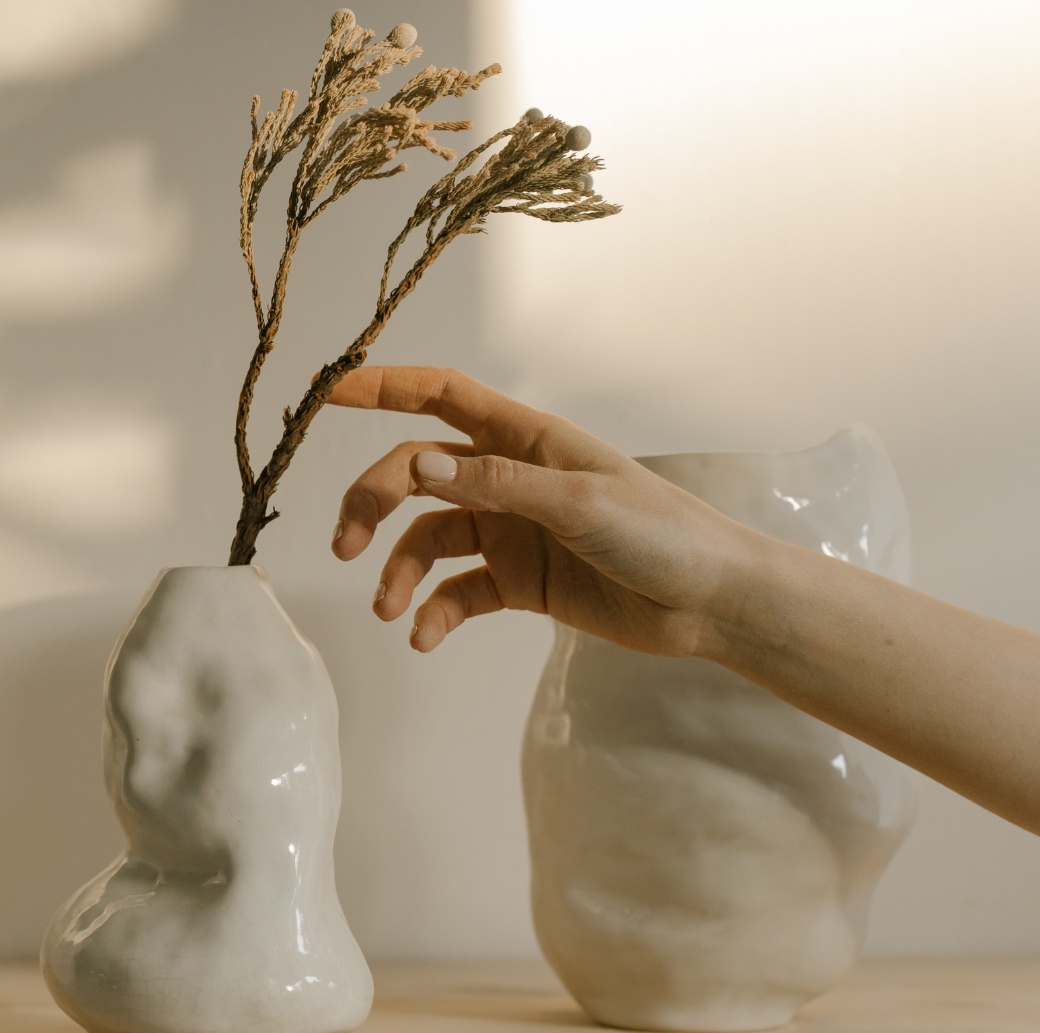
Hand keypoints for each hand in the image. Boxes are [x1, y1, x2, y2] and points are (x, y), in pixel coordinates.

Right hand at [326, 366, 767, 657]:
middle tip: (345, 547)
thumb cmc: (663, 534)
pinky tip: (424, 636)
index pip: (442, 397)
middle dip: (373, 504)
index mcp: (527, 440)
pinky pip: (457, 592)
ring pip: (428, 539)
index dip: (385, 389)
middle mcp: (509, 480)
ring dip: (398, 571)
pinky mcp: (518, 582)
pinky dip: (434, 613)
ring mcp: (511, 532)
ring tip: (387, 609)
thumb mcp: (579, 502)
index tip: (329, 393)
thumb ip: (497, 485)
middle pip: (417, 476)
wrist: (710, 604)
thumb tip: (419, 465)